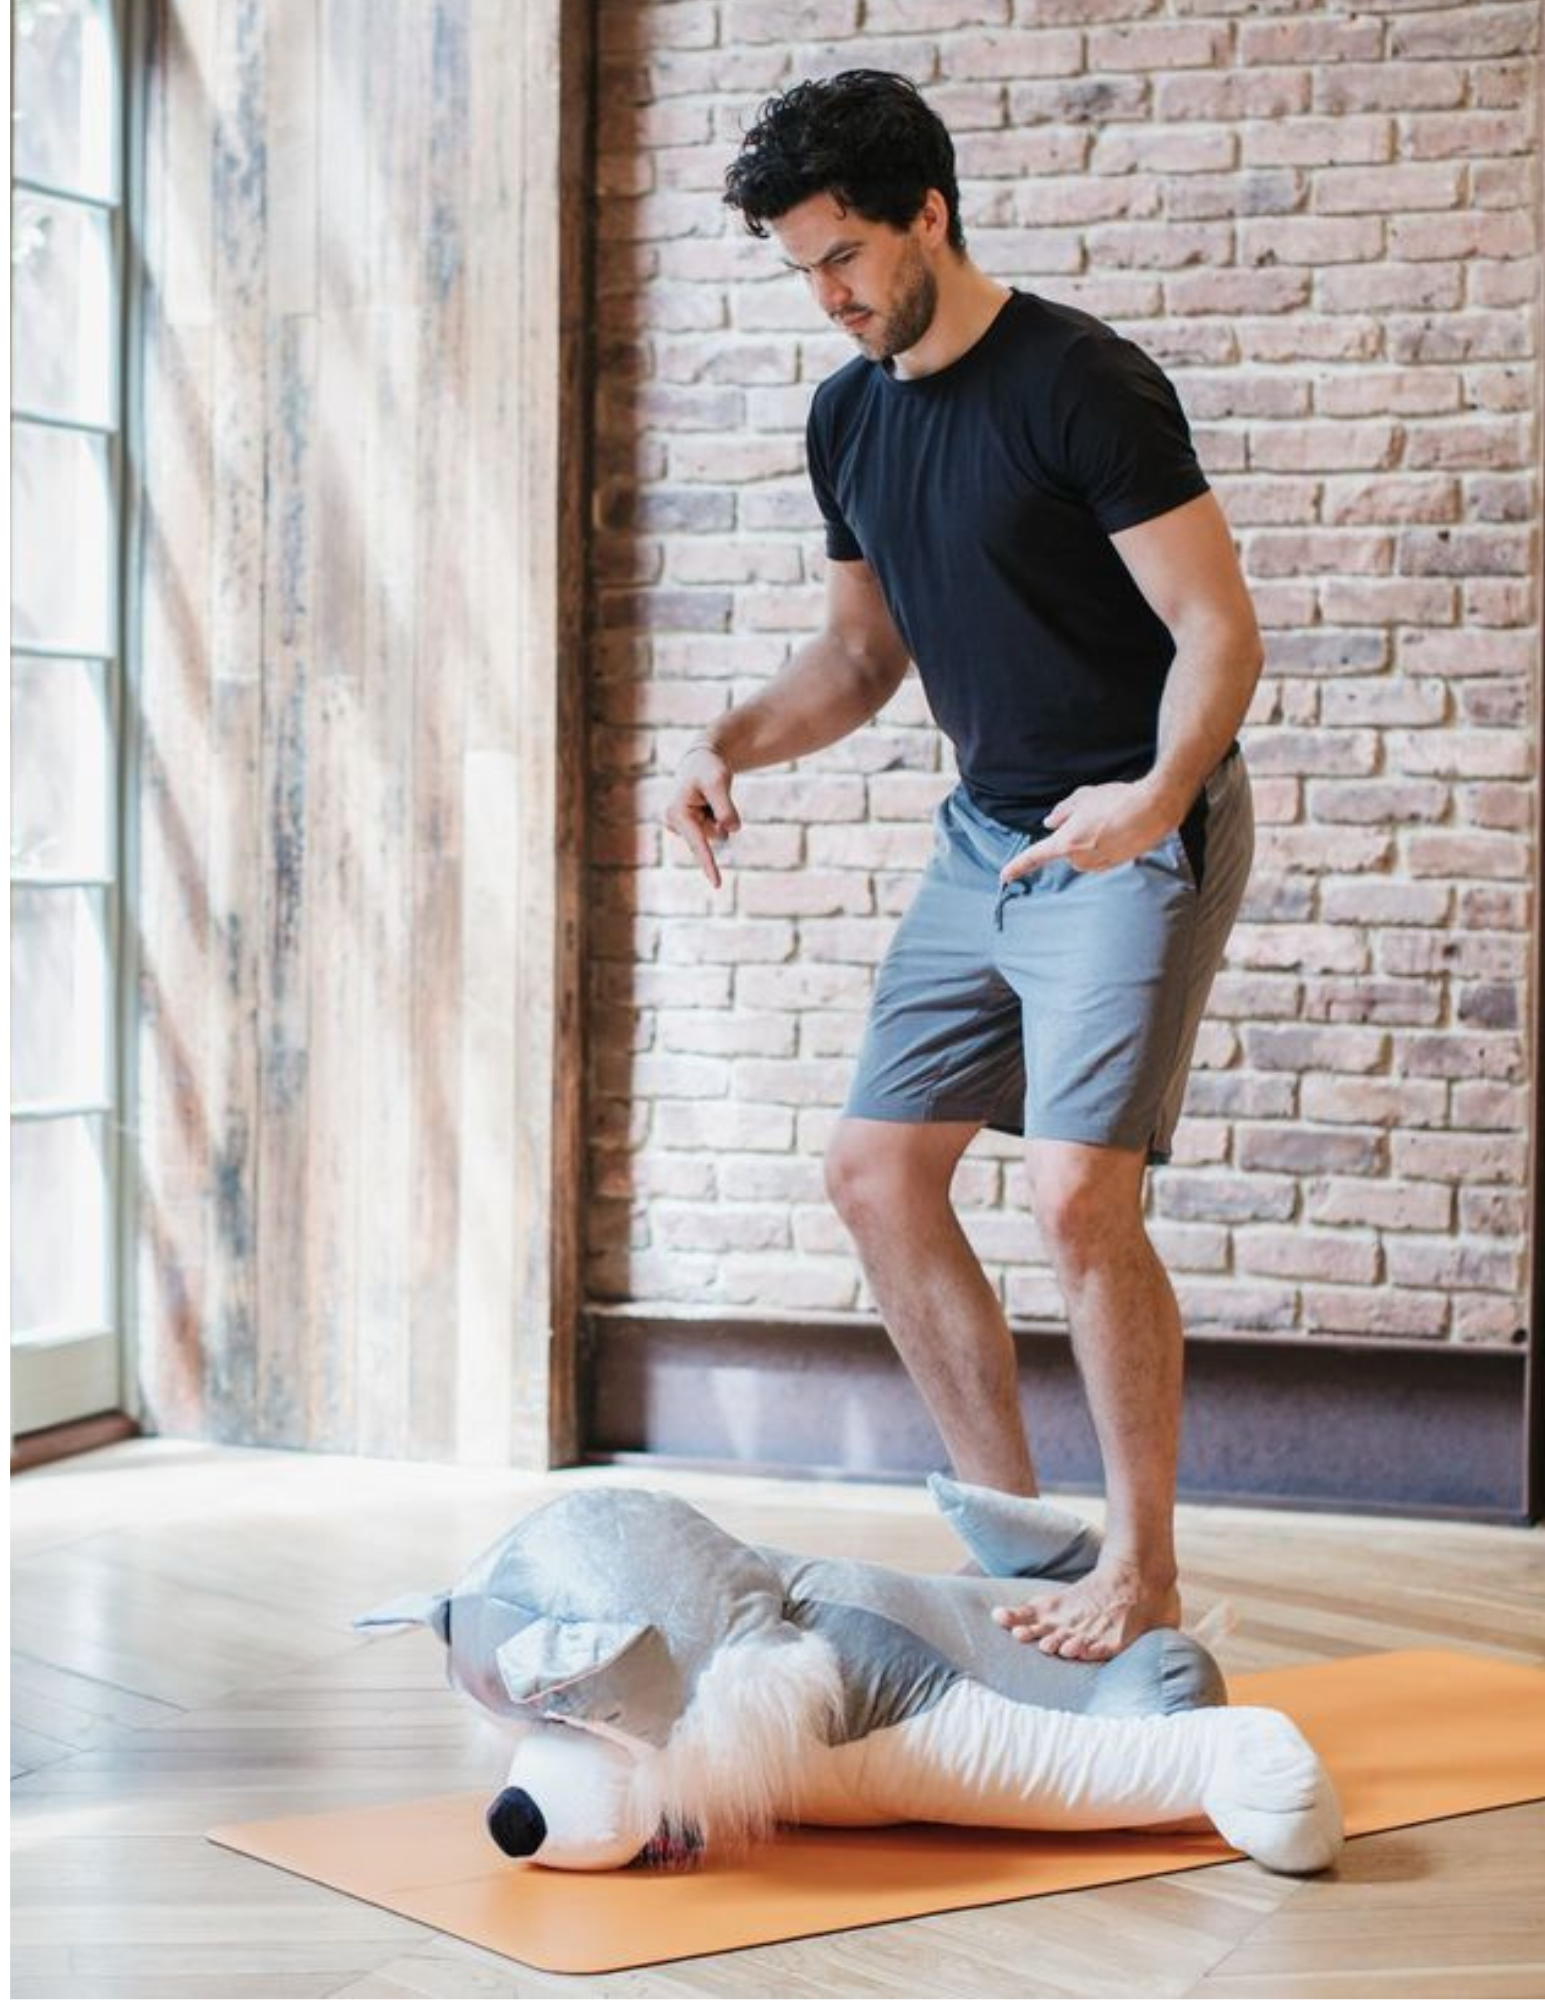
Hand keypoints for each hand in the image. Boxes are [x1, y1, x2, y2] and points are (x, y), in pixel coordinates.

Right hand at [663, 743, 739, 889]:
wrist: (700, 761)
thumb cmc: (707, 769)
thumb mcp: (719, 782)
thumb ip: (725, 808)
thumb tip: (732, 831)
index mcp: (676, 813)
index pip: (698, 843)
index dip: (709, 864)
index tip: (717, 884)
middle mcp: (674, 823)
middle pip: (713, 836)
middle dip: (720, 817)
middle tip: (713, 792)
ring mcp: (681, 827)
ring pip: (716, 835)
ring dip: (718, 816)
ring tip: (707, 797)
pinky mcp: (689, 829)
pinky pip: (714, 831)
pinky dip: (716, 817)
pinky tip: (706, 804)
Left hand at [999, 781, 1174, 884]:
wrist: (1154, 809)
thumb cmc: (1117, 800)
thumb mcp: (1083, 798)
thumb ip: (1062, 811)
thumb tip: (1050, 822)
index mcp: (1067, 842)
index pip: (1036, 856)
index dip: (1018, 866)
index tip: (1005, 876)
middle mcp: (1081, 859)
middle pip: (1066, 850)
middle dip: (1073, 834)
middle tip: (1092, 814)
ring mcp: (1099, 864)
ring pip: (1084, 853)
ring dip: (1091, 839)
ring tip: (1110, 818)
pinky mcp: (1115, 865)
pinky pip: (1101, 856)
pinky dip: (1106, 844)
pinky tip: (1120, 828)